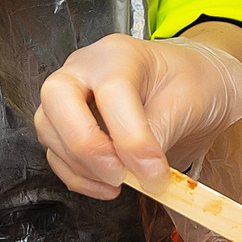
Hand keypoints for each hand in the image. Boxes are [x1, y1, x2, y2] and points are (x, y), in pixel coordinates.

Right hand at [35, 34, 241, 198]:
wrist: (193, 86)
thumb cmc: (192, 84)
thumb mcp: (189, 102)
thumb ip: (159, 133)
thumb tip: (138, 170)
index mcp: (120, 54)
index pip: (112, 92)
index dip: (131, 140)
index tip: (155, 174)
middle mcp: (85, 69)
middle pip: (56, 97)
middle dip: (84, 143)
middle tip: (118, 175)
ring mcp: (71, 96)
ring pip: (49, 128)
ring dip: (80, 166)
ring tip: (120, 183)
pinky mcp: (67, 125)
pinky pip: (55, 153)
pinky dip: (77, 177)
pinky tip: (107, 187)